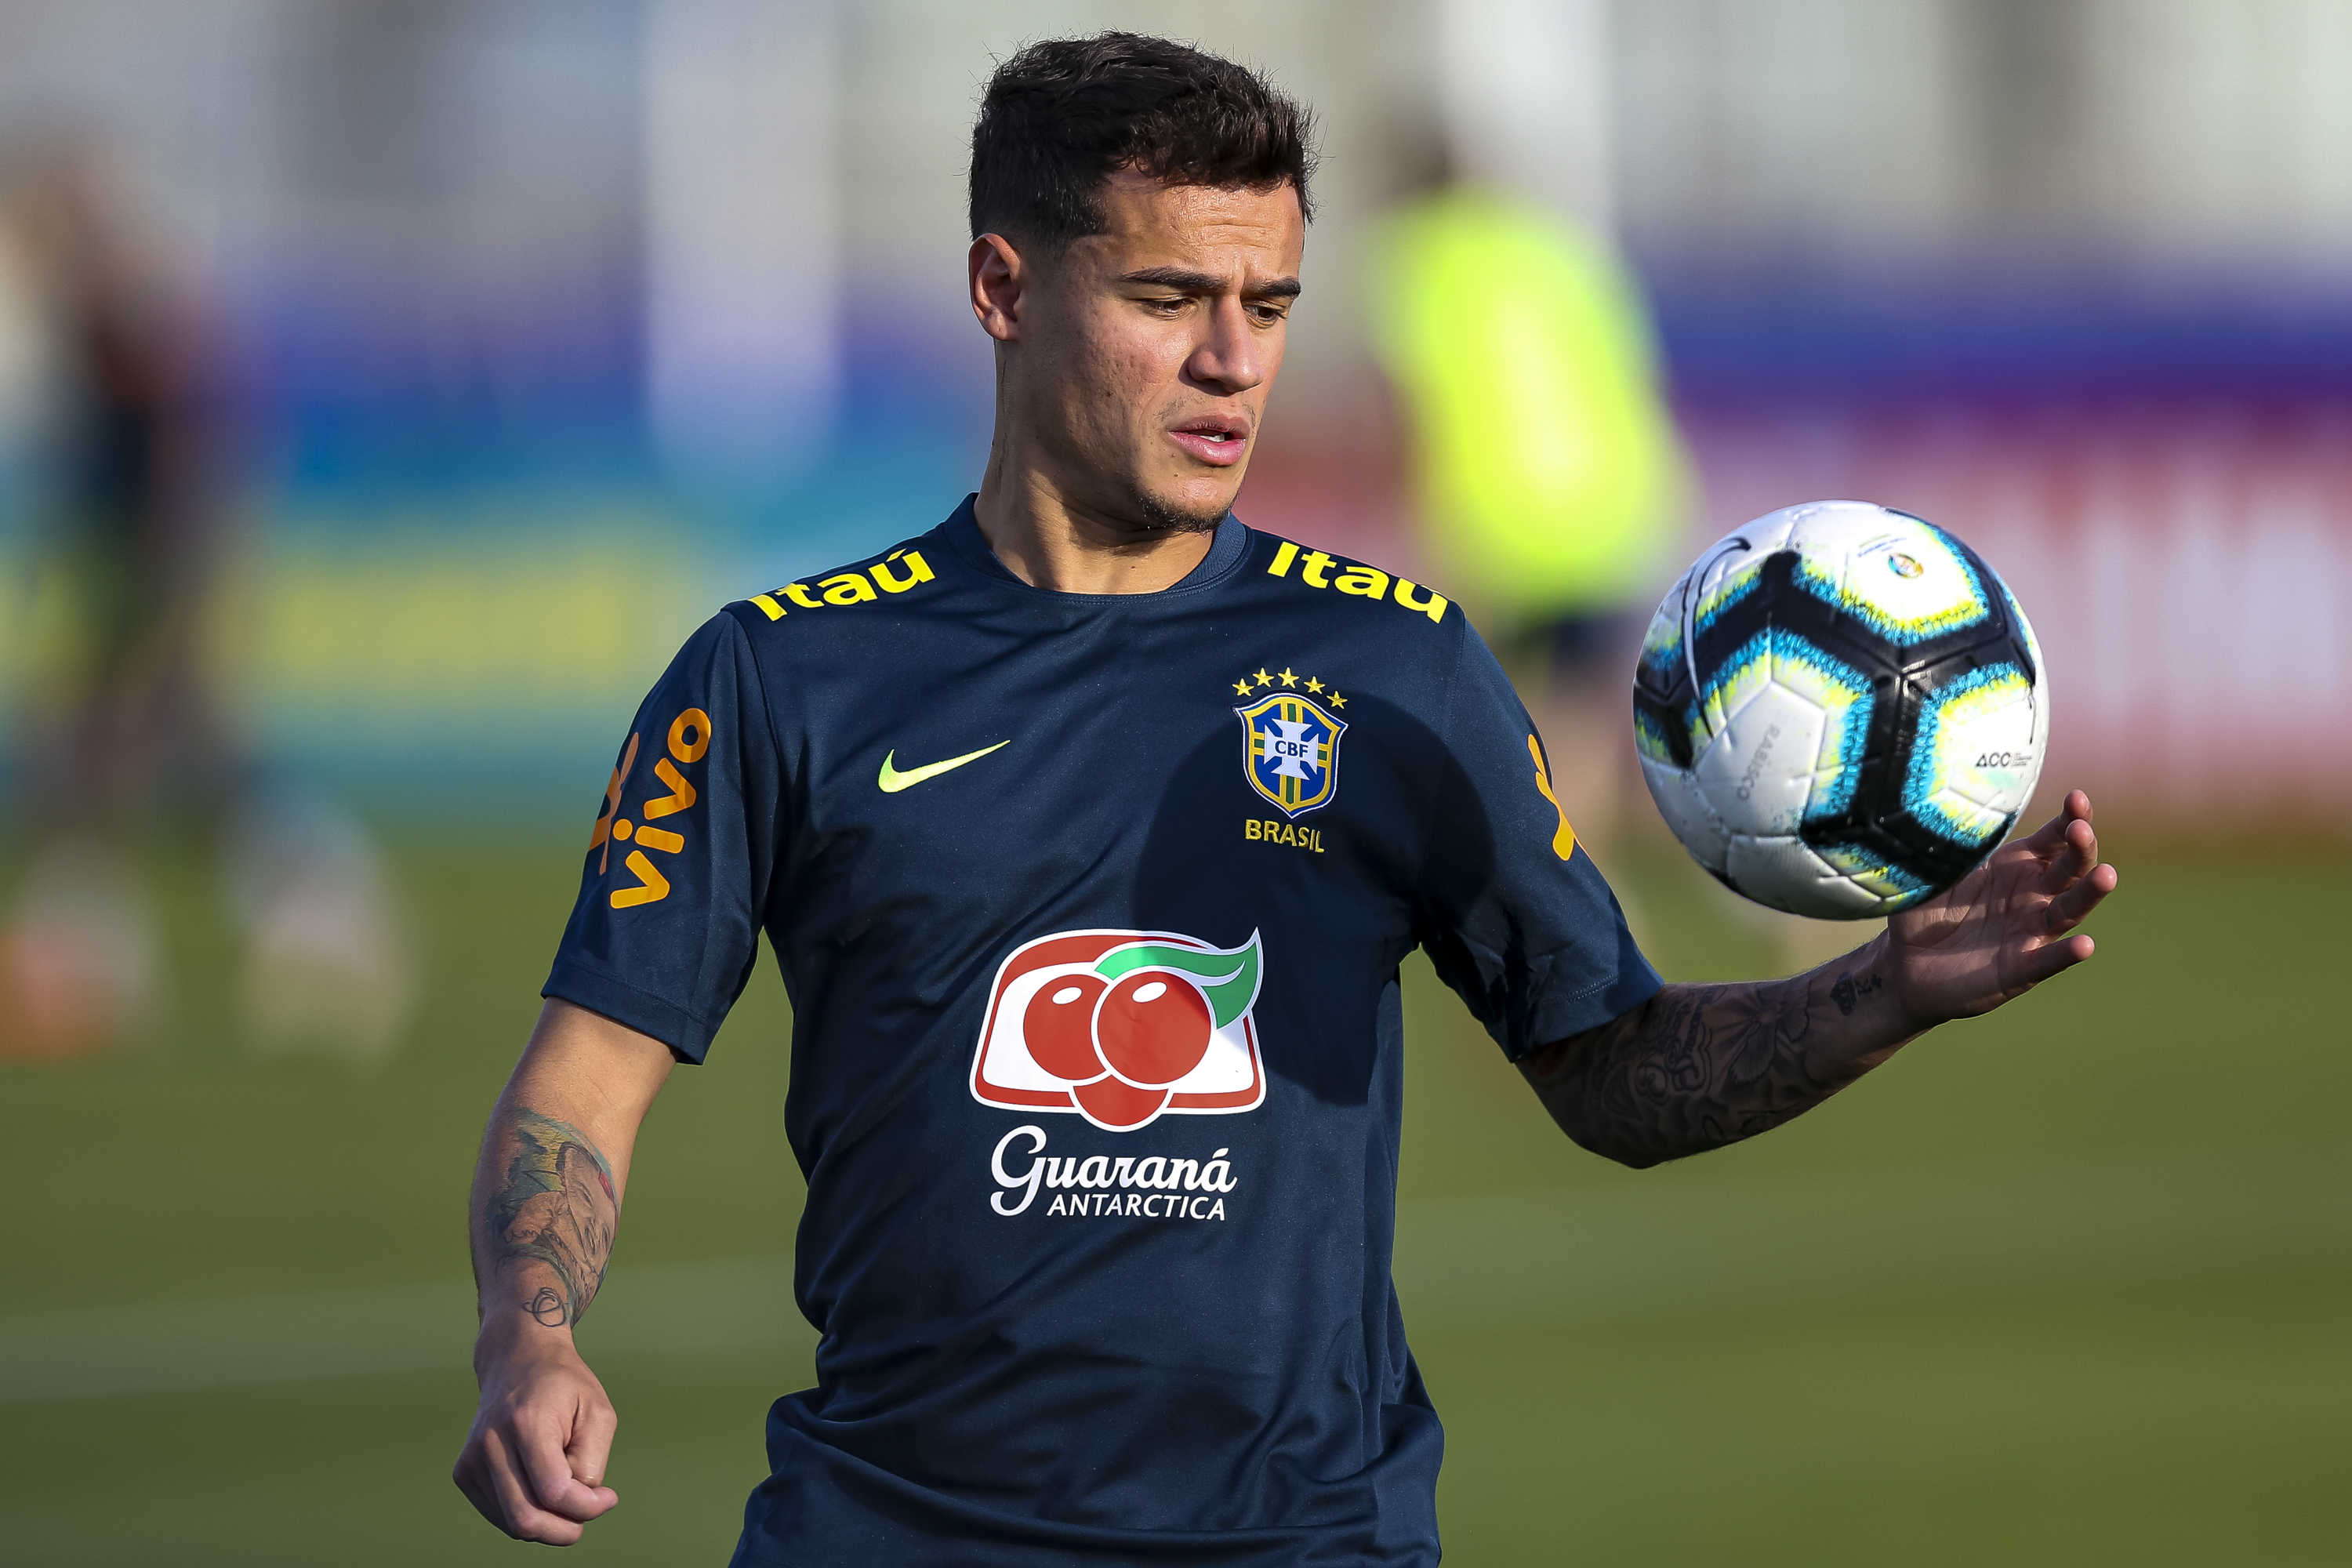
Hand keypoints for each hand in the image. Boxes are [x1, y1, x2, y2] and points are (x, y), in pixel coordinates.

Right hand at [453, 1325, 619, 1544]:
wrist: (517, 1359)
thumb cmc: (564, 1386)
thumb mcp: (598, 1412)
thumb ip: (592, 1463)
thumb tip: (578, 1506)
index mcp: (526, 1423)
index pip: (554, 1491)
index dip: (587, 1507)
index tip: (609, 1497)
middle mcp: (491, 1443)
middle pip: (526, 1519)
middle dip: (565, 1529)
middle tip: (588, 1513)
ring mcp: (471, 1460)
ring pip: (512, 1523)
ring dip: (548, 1523)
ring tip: (568, 1496)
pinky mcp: (463, 1473)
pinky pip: (500, 1515)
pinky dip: (527, 1514)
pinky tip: (542, 1490)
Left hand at [1886, 789, 2117, 1028]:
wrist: (1905, 965)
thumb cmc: (1925, 913)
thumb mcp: (1934, 874)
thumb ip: (1949, 848)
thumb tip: (1948, 807)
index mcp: (2015, 866)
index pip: (2052, 839)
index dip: (2069, 819)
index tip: (2077, 799)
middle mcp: (2032, 896)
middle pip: (2069, 870)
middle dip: (2080, 848)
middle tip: (2082, 829)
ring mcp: (2030, 933)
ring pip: (2068, 911)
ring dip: (2088, 893)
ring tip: (2106, 875)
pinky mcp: (2020, 969)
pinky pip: (2047, 961)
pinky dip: (2066, 954)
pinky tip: (2084, 946)